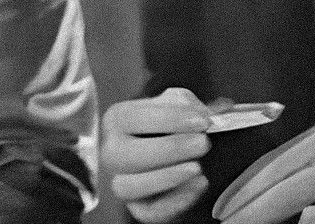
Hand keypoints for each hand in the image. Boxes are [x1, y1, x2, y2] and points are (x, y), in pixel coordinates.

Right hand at [101, 88, 215, 223]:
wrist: (175, 155)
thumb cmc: (171, 126)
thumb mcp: (176, 105)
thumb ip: (184, 103)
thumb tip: (200, 112)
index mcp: (117, 120)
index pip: (132, 117)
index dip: (168, 118)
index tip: (202, 121)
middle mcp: (111, 152)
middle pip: (125, 154)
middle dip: (169, 148)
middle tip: (202, 143)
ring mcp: (121, 182)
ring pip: (129, 186)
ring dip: (166, 177)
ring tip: (197, 168)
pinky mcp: (138, 208)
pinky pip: (150, 211)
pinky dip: (176, 200)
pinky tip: (199, 184)